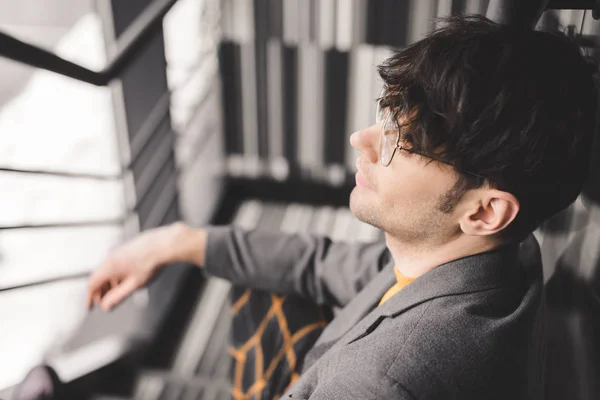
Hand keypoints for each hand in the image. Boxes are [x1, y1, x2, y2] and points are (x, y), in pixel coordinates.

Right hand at [86, 222, 200, 310]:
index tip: (90, 307)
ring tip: (116, 295)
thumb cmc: (150, 263)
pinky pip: (115, 265)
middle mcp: (111, 257)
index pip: (92, 284)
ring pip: (108, 271)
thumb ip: (118, 296)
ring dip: (109, 284)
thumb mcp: (134, 285)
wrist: (163, 244)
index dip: (89, 297)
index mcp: (110, 266)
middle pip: (99, 277)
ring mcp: (118, 252)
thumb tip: (106, 306)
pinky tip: (126, 282)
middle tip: (105, 303)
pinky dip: (116, 276)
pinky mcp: (125, 250)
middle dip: (100, 292)